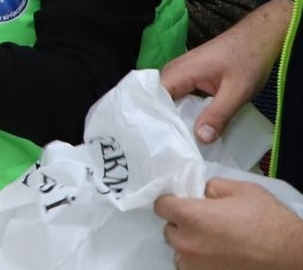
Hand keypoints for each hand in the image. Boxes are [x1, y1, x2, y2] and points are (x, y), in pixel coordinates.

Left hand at [156, 178, 302, 268]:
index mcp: (190, 216)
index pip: (160, 205)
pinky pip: (190, 266)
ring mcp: (194, 265)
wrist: (290, 256)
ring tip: (214, 240)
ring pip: (179, 250)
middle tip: (205, 221)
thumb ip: (212, 187)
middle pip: (169, 228)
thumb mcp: (241, 190)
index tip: (182, 201)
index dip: (171, 201)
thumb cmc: (268, 222)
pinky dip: (199, 260)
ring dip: (190, 243)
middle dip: (182, 223)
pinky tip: (218, 255)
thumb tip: (202, 193)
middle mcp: (186, 242)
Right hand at [160, 0, 288, 142]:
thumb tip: (200, 139)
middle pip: (157, 102)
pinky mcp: (187, 77)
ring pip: (166, 101)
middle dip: (160, 124)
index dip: (153, 121)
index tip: (156, 143)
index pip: (153, 99)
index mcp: (179, 72)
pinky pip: (176, 98)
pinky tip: (187, 129)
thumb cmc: (248, 60)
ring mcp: (179, 74)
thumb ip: (218, 115)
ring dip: (171, 120)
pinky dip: (181, 113)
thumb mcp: (237, 91)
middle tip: (166, 150)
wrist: (257, 38)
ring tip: (174, 144)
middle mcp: (172, 72)